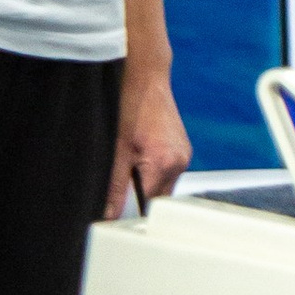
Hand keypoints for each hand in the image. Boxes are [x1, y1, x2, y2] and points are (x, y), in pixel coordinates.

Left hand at [108, 63, 191, 213]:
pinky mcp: (183, 149)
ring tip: (129, 164)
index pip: (148, 203)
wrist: (146, 79)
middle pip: (159, 197)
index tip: (115, 211)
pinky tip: (140, 155)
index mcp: (164, 164)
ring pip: (164, 184)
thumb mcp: (117, 151)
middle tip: (119, 187)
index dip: (129, 209)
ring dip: (147, 182)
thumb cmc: (130, 108)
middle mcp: (180, 162)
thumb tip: (110, 214)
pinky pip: (169, 171)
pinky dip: (154, 170)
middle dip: (140, 197)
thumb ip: (115, 187)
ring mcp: (184, 155)